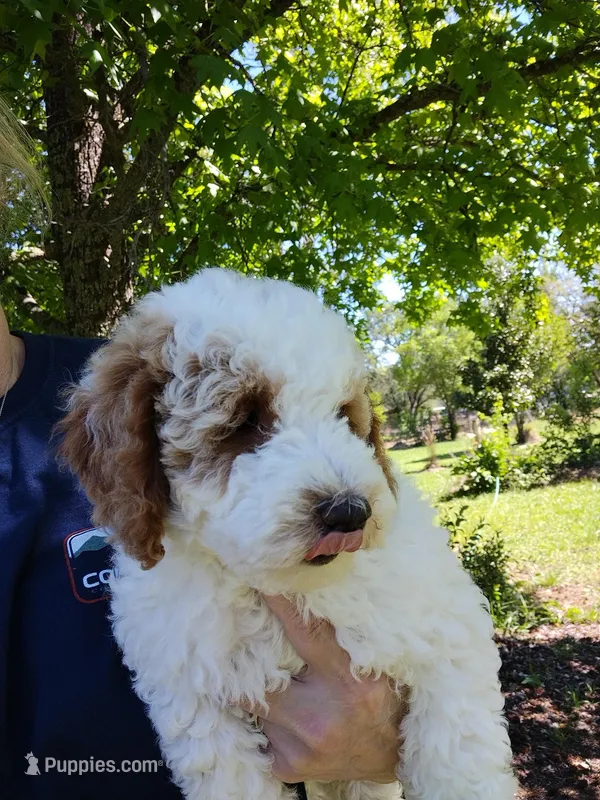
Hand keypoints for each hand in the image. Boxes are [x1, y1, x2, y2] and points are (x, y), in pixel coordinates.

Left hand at [240, 595, 406, 783]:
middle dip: (250, 661)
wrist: (395, 755)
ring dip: (264, 691)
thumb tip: (309, 590)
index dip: (280, 604)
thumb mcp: (374, 663)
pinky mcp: (289, 767)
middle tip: (241, 639)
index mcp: (351, 682)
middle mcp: (323, 716)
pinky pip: (263, 732)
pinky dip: (271, 720)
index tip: (260, 577)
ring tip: (283, 683)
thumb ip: (344, 634)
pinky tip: (291, 716)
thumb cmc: (385, 698)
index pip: (307, 632)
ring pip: (258, 705)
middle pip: (263, 678)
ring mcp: (302, 746)